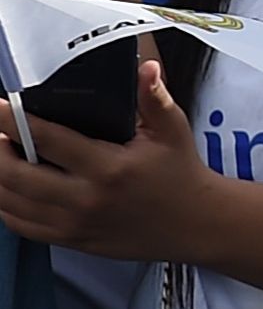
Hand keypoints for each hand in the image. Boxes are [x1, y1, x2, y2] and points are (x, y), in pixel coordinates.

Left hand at [0, 52, 208, 258]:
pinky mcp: (70, 240)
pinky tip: (8, 187)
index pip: (46, 140)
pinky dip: (4, 204)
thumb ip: (154, 98)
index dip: (12, 120)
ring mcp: (74, 224)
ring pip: (10, 202)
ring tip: (1, 153)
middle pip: (15, 174)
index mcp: (109, 167)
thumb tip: (145, 68)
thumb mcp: (172, 131)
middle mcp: (86, 199)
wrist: (195, 224)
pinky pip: (20, 225)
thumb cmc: (180, 174)